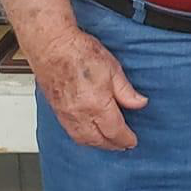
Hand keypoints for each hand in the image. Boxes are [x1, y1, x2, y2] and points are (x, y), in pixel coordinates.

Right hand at [28, 25, 147, 149]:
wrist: (51, 45)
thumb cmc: (78, 52)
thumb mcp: (112, 68)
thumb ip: (126, 91)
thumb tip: (140, 103)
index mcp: (97, 105)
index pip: (115, 132)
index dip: (125, 139)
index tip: (132, 141)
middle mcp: (80, 114)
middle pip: (98, 140)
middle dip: (112, 145)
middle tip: (123, 144)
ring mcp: (65, 114)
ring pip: (83, 139)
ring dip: (97, 144)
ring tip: (108, 142)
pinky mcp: (56, 110)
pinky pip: (71, 132)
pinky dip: (83, 137)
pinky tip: (89, 133)